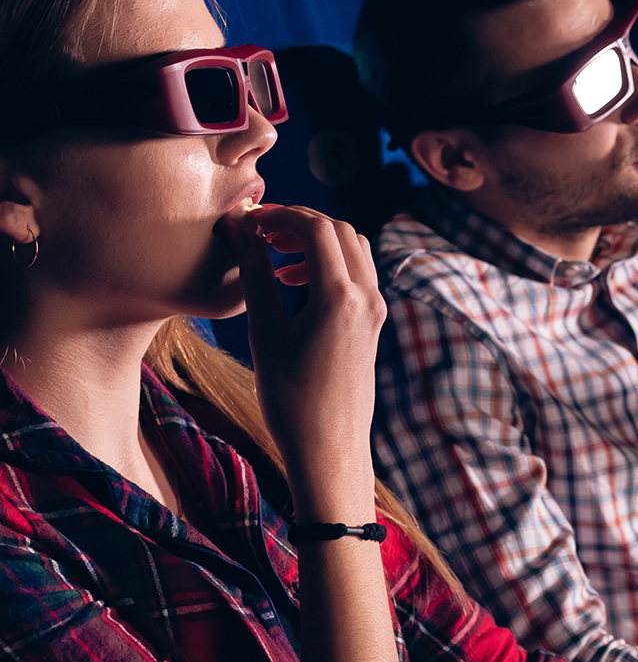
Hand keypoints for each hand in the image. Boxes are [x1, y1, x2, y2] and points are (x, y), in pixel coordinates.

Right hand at [221, 205, 386, 517]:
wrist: (329, 447)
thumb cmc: (289, 397)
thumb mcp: (264, 331)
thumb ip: (254, 273)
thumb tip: (238, 228)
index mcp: (341, 296)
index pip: (317, 226)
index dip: (280, 213)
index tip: (247, 220)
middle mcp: (368, 297)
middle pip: (339, 230)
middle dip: (299, 222)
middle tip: (259, 231)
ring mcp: (376, 310)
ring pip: (353, 249)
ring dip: (316, 241)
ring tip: (274, 254)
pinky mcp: (374, 323)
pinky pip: (357, 274)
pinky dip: (328, 264)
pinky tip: (294, 281)